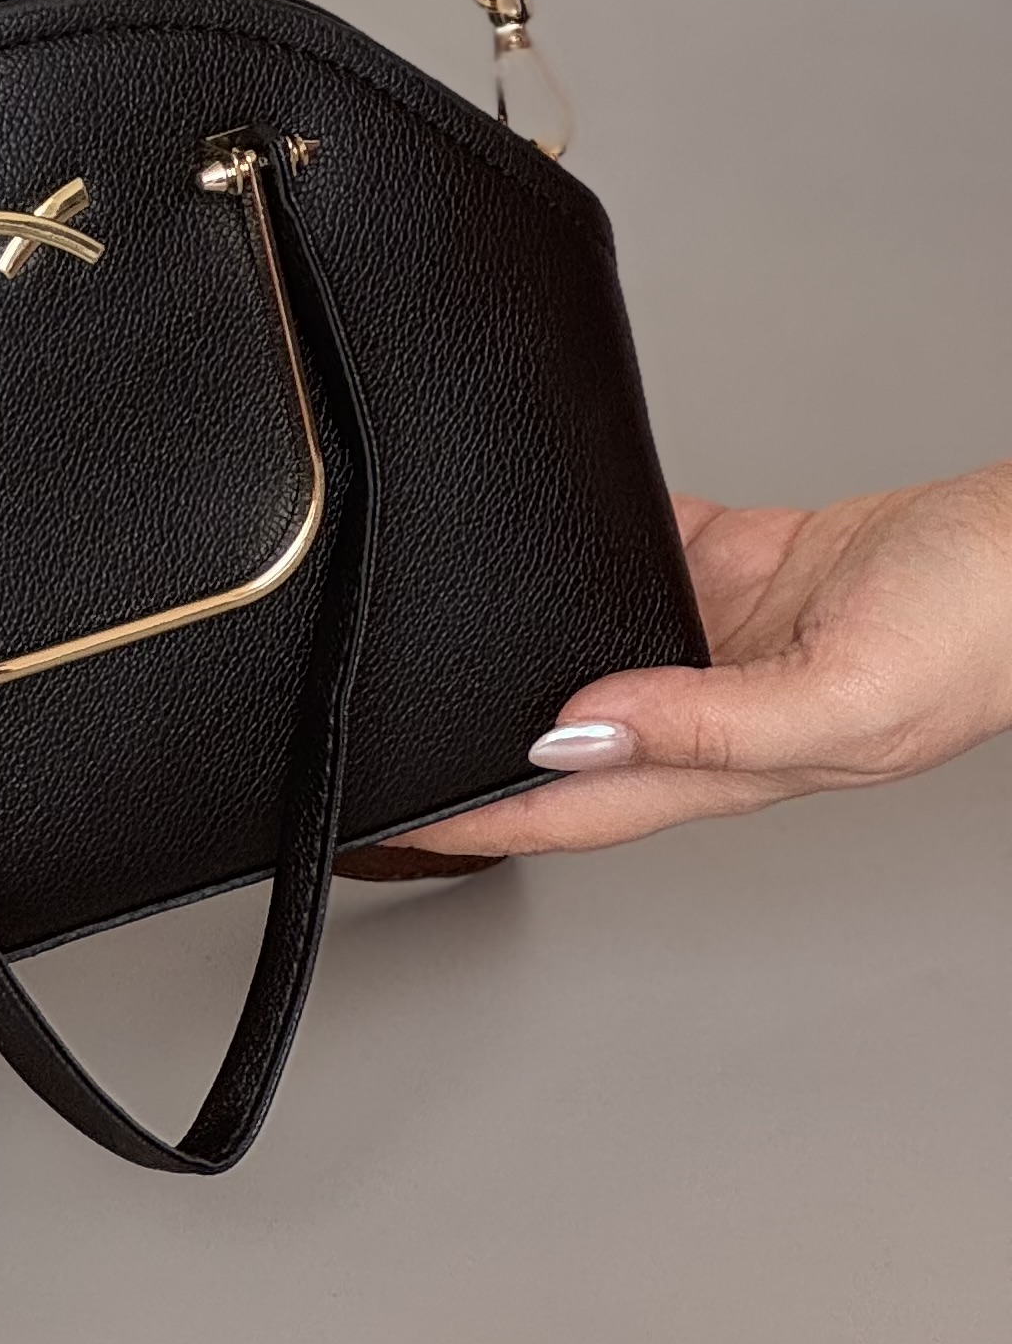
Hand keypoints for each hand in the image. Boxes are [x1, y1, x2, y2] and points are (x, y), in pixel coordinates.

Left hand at [398, 460, 1011, 860]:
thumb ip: (715, 723)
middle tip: (390, 723)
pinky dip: (595, 538)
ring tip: (442, 622)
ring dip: (531, 634)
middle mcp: (722, 707)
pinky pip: (646, 550)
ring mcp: (731, 636)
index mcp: (740, 763)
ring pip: (600, 640)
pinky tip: (547, 524)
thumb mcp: (844, 698)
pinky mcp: (746, 562)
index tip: (400, 815)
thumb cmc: (975, 636)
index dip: (486, 819)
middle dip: (486, 736)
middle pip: (575, 733)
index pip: (580, 807)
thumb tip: (590, 727)